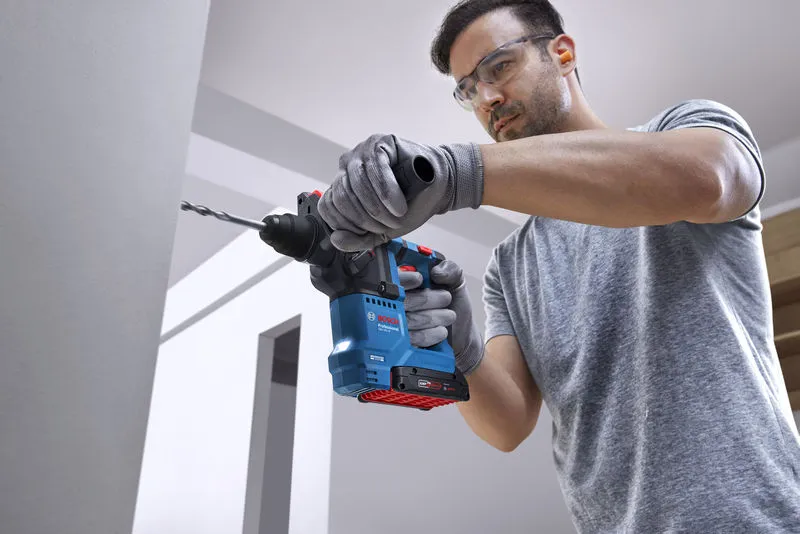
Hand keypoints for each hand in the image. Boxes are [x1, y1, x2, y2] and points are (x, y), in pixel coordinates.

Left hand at [317, 134, 483, 251]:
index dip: (348, 225)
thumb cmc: (409, 206)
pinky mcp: (379, 143)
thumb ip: (358, 239)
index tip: (371, 232)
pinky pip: (375, 169)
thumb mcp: (381, 231)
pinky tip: (399, 205)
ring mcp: (362, 152)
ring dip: (379, 208)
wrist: (437, 190)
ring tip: (398, 216)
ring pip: (357, 185)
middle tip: (389, 225)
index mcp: (342, 186)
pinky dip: (388, 192)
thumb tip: (336, 239)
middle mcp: (347, 167)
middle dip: (367, 218)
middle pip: (342, 197)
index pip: (328, 207)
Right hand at [398, 260, 483, 374]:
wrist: (463, 333)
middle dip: (426, 299)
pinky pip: (410, 339)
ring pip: (407, 320)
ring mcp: (400, 324)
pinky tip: (440, 330)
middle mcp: (400, 303)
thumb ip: (450, 270)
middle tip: (446, 298)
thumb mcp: (457, 283)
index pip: (395, 278)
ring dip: (431, 317)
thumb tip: (437, 271)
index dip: (405, 278)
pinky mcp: (405, 342)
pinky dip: (428, 335)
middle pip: (401, 300)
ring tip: (448, 315)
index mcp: (409, 283)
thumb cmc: (456, 306)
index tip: (419, 279)